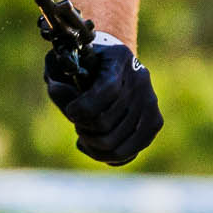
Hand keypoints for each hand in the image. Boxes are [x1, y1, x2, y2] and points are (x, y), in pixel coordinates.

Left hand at [45, 31, 162, 166]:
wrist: (108, 66)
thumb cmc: (79, 68)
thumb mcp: (61, 67)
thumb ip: (57, 81)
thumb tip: (60, 96)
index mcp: (118, 57)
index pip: (107, 91)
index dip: (83, 108)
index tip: (71, 111)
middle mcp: (139, 78)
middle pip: (105, 122)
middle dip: (82, 126)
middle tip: (77, 120)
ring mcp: (150, 100)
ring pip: (115, 142)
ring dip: (91, 143)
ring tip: (84, 133)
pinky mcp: (154, 121)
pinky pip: (128, 152)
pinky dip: (105, 155)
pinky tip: (93, 146)